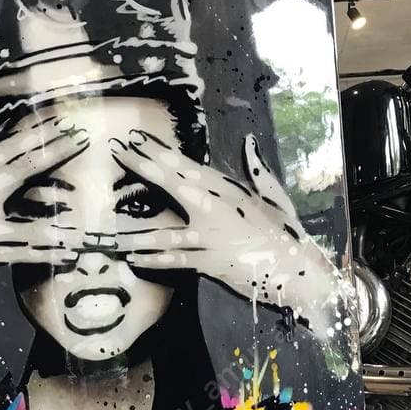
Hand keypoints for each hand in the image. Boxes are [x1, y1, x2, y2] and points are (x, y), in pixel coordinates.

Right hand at [0, 80, 87, 331]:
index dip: (27, 136)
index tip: (54, 123)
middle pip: (17, 173)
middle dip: (52, 155)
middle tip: (82, 139)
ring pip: (27, 218)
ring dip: (61, 206)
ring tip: (93, 199)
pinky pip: (20, 254)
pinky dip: (46, 252)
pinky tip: (72, 250)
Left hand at [109, 130, 351, 339]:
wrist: (297, 270)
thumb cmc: (286, 232)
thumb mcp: (274, 196)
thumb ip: (257, 169)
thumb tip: (248, 142)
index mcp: (230, 191)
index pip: (189, 167)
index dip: (161, 152)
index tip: (138, 139)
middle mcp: (216, 210)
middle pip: (173, 185)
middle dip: (143, 168)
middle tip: (118, 154)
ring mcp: (210, 238)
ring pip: (165, 232)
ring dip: (137, 231)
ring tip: (113, 231)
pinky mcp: (208, 262)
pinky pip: (176, 261)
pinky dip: (154, 260)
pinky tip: (134, 258)